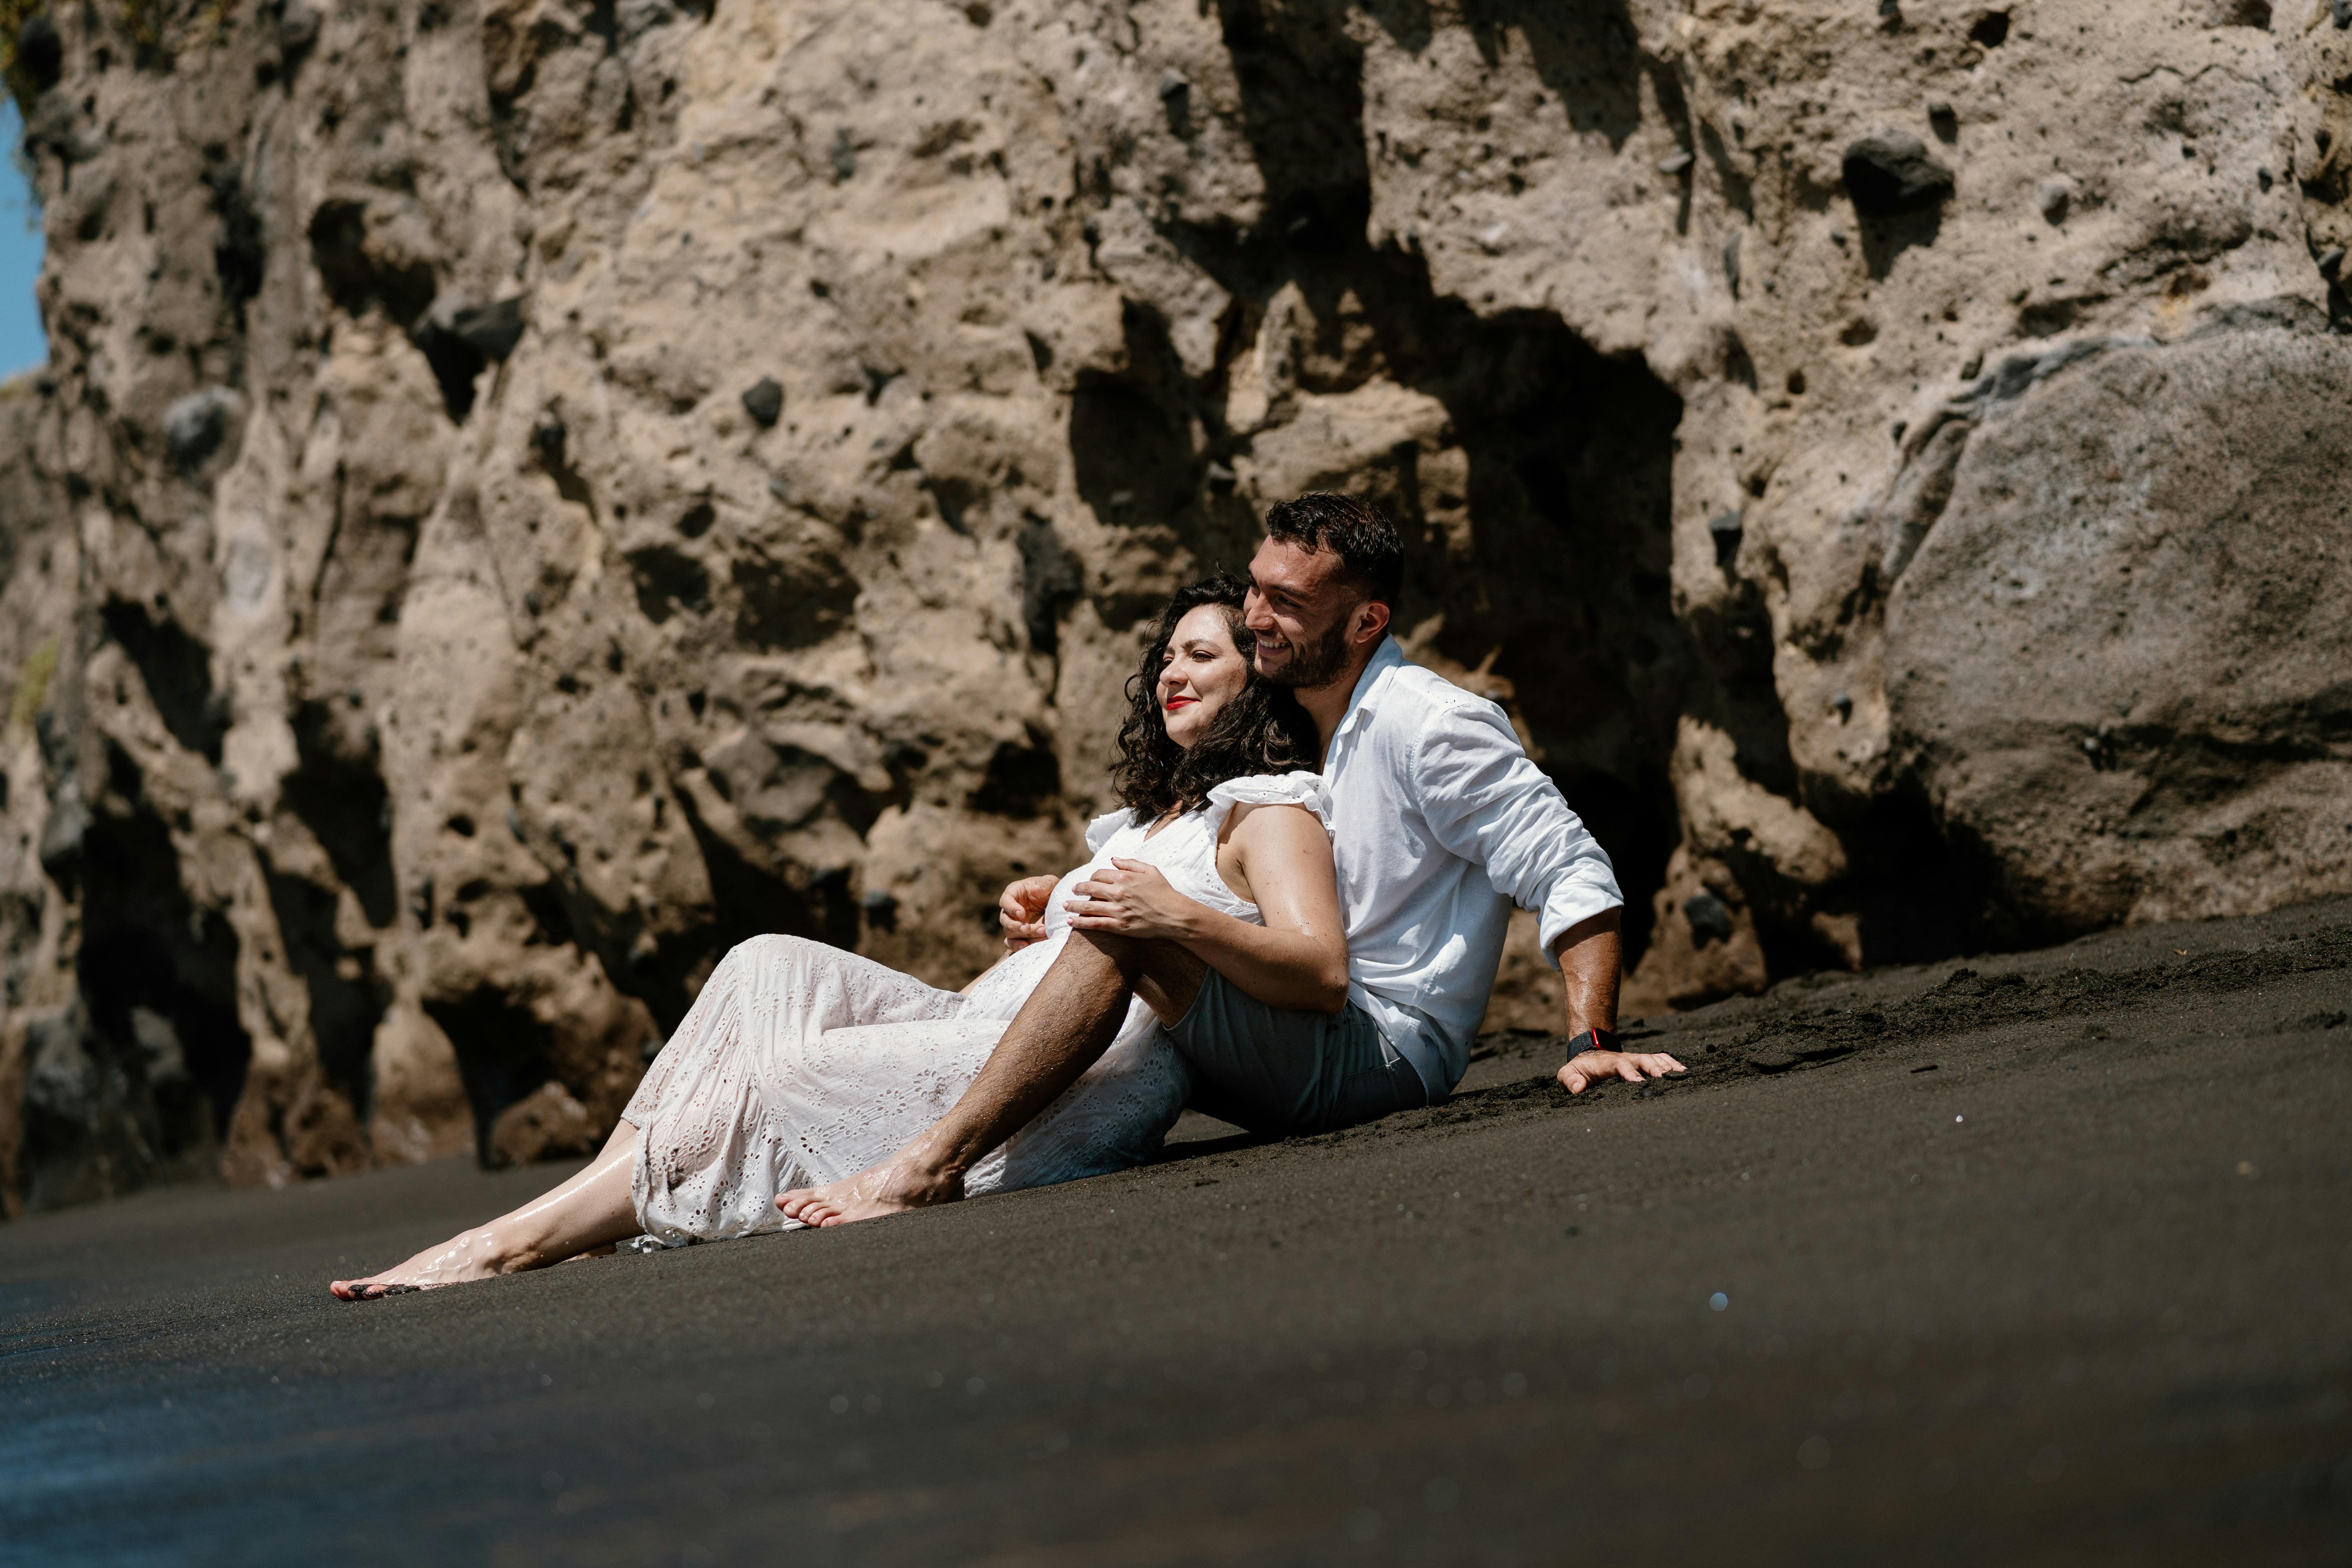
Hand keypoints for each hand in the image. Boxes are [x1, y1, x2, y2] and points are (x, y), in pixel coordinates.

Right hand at [998, 874, 1059, 951]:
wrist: (1057, 904)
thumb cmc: (1050, 890)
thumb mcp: (1051, 883)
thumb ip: (1044, 884)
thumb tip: (1035, 890)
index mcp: (1013, 893)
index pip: (1006, 901)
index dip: (1011, 908)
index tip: (1021, 913)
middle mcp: (1010, 910)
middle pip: (1005, 920)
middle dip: (1016, 925)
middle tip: (1027, 928)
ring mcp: (1013, 923)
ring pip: (1010, 932)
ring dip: (1023, 935)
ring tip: (1041, 932)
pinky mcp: (1019, 934)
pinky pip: (1011, 942)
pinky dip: (1016, 946)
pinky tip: (1026, 946)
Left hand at [1064, 858, 1198, 941]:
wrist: (1175, 915)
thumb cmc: (1165, 892)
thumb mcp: (1151, 870)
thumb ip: (1130, 863)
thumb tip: (1113, 859)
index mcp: (1125, 877)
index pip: (1099, 874)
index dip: (1092, 877)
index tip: (1089, 881)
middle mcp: (1118, 892)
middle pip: (1089, 888)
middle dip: (1078, 889)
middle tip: (1073, 891)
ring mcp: (1117, 910)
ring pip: (1088, 907)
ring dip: (1073, 906)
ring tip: (1065, 906)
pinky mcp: (1119, 926)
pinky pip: (1095, 924)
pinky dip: (1081, 922)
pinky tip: (1071, 921)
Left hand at [1557, 1049, 1686, 1094]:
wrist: (1589, 1059)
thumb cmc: (1579, 1071)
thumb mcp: (1567, 1074)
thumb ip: (1570, 1080)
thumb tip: (1578, 1088)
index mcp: (1607, 1063)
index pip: (1619, 1065)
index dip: (1629, 1072)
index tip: (1638, 1082)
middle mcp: (1625, 1059)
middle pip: (1642, 1059)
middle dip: (1653, 1067)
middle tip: (1663, 1078)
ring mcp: (1636, 1060)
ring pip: (1654, 1058)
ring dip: (1666, 1065)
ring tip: (1680, 1075)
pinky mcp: (1643, 1063)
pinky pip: (1660, 1059)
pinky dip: (1672, 1063)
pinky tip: (1683, 1072)